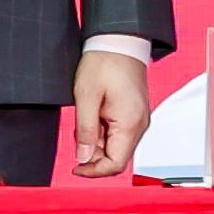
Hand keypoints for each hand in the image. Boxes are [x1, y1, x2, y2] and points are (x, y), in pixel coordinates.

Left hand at [73, 49, 153, 177]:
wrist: (120, 41)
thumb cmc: (104, 63)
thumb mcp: (86, 97)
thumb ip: (85, 132)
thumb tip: (83, 158)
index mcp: (130, 124)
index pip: (115, 164)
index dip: (93, 171)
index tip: (75, 167)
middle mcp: (139, 125)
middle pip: (116, 157)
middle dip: (93, 154)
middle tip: (77, 136)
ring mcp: (138, 120)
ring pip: (116, 146)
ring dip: (97, 142)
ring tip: (84, 119)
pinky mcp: (134, 114)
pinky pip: (118, 133)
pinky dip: (102, 132)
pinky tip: (92, 115)